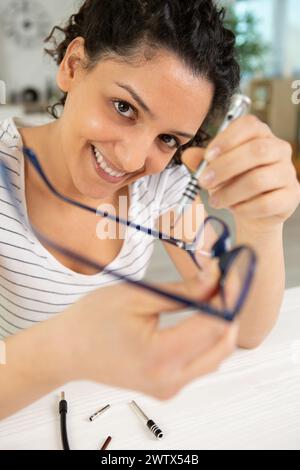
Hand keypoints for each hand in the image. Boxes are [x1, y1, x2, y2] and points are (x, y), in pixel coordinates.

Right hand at [62, 273, 237, 399]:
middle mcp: (170, 380)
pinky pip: (201, 363)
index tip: (230, 272)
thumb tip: (215, 279)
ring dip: (220, 325)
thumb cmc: (92, 320)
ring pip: (215, 356)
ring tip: (213, 295)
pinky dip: (207, 339)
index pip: (213, 326)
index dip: (227, 297)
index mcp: (160, 357)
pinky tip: (201, 316)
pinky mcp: (167, 387)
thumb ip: (182, 291)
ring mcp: (169, 388)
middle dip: (229, 311)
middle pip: (222, 345)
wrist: (67, 350)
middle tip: (225, 282)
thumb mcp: (137, 295)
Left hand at [184, 116, 299, 232]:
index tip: (208, 156)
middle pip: (257, 151)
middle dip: (225, 167)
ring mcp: (287, 172)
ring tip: (216, 200)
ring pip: (259, 179)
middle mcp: (278, 149)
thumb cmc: (235, 182)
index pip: (249, 125)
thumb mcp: (215, 169)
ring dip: (231, 192)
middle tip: (204, 181)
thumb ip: (202, 161)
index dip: (227, 139)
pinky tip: (235, 209)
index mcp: (260, 134)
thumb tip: (188, 155)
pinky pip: (266, 203)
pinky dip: (245, 208)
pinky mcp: (290, 196)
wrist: (252, 210)